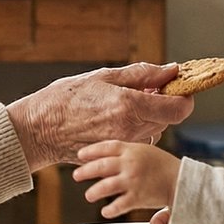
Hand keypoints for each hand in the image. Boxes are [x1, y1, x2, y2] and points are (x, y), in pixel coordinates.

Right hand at [7, 63, 193, 167]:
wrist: (39, 129)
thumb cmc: (65, 99)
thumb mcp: (104, 76)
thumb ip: (142, 74)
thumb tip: (170, 70)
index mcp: (130, 106)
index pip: (179, 108)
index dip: (184, 95)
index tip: (177, 85)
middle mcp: (131, 129)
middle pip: (168, 118)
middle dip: (164, 101)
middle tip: (145, 87)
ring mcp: (125, 144)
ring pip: (155, 128)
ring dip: (150, 115)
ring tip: (124, 103)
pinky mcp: (118, 152)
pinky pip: (139, 139)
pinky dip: (136, 127)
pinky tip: (115, 118)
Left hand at [71, 140, 181, 218]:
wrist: (180, 181)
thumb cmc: (162, 165)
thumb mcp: (144, 150)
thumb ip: (126, 152)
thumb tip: (105, 157)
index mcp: (131, 150)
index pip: (106, 147)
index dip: (91, 151)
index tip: (80, 155)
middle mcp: (130, 164)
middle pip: (101, 166)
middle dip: (85, 171)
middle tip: (76, 175)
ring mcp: (133, 181)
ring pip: (106, 186)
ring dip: (94, 191)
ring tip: (89, 195)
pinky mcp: (138, 197)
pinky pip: (119, 205)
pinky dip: (110, 210)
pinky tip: (105, 211)